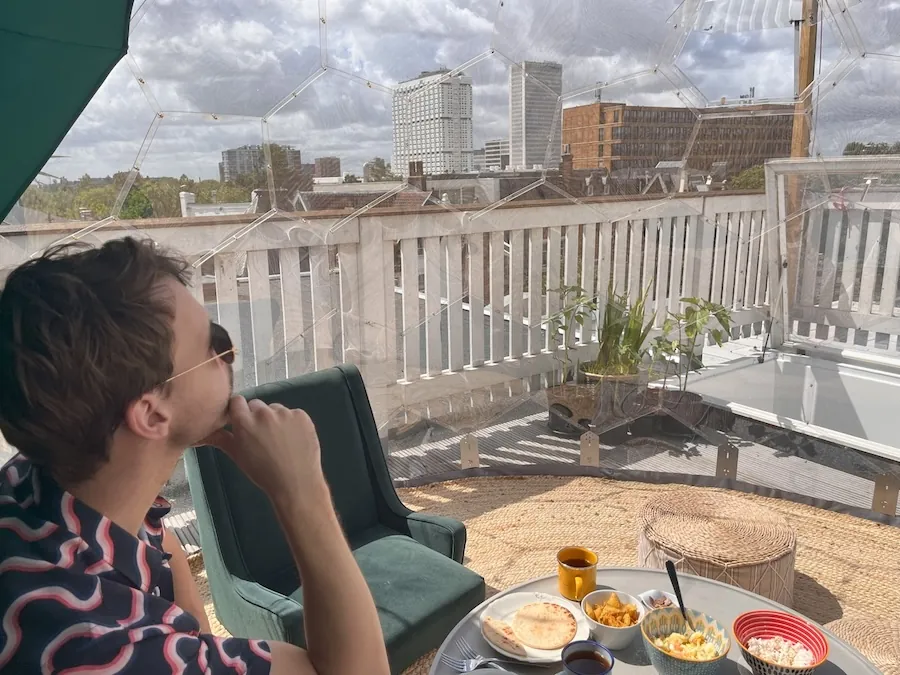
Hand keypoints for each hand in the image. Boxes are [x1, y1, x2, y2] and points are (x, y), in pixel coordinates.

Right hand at [202, 396, 326, 500]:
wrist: (295, 483)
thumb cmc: (262, 473)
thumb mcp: (237, 455)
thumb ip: (220, 438)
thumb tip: (200, 433)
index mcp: (244, 421)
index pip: (236, 401)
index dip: (239, 411)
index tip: (242, 421)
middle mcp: (263, 413)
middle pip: (256, 405)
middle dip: (256, 416)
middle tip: (261, 435)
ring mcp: (285, 413)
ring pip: (275, 409)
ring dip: (275, 419)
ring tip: (279, 440)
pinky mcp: (302, 416)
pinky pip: (294, 414)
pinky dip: (293, 423)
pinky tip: (293, 439)